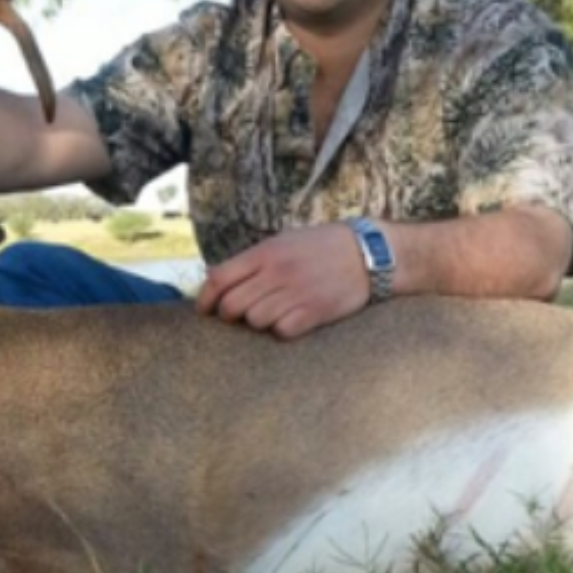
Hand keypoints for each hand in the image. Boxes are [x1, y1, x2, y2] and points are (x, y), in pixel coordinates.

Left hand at [195, 223, 371, 339]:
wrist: (367, 252)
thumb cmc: (319, 247)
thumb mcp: (282, 242)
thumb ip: (252, 260)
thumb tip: (217, 280)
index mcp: (264, 252)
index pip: (219, 278)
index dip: (205, 299)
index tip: (204, 311)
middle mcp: (276, 272)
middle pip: (233, 305)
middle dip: (230, 314)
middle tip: (241, 314)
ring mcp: (296, 292)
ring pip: (255, 320)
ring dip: (258, 321)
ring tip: (272, 312)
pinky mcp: (316, 311)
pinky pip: (282, 331)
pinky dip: (282, 329)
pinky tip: (291, 320)